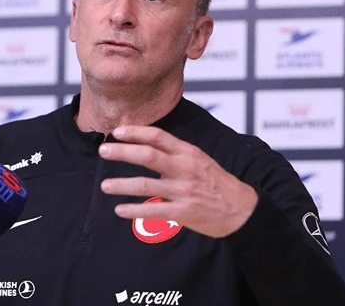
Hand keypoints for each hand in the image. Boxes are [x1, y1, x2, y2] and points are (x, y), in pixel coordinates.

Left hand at [98, 125, 258, 237]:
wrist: (241, 209)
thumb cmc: (215, 182)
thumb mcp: (199, 159)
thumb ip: (175, 152)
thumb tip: (145, 144)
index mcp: (188, 152)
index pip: (158, 136)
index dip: (135, 132)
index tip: (116, 132)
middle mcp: (184, 168)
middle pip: (148, 156)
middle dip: (122, 152)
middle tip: (103, 151)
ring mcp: (183, 190)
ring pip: (145, 184)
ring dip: (121, 184)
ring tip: (104, 185)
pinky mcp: (183, 211)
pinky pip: (153, 210)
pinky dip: (133, 210)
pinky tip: (119, 210)